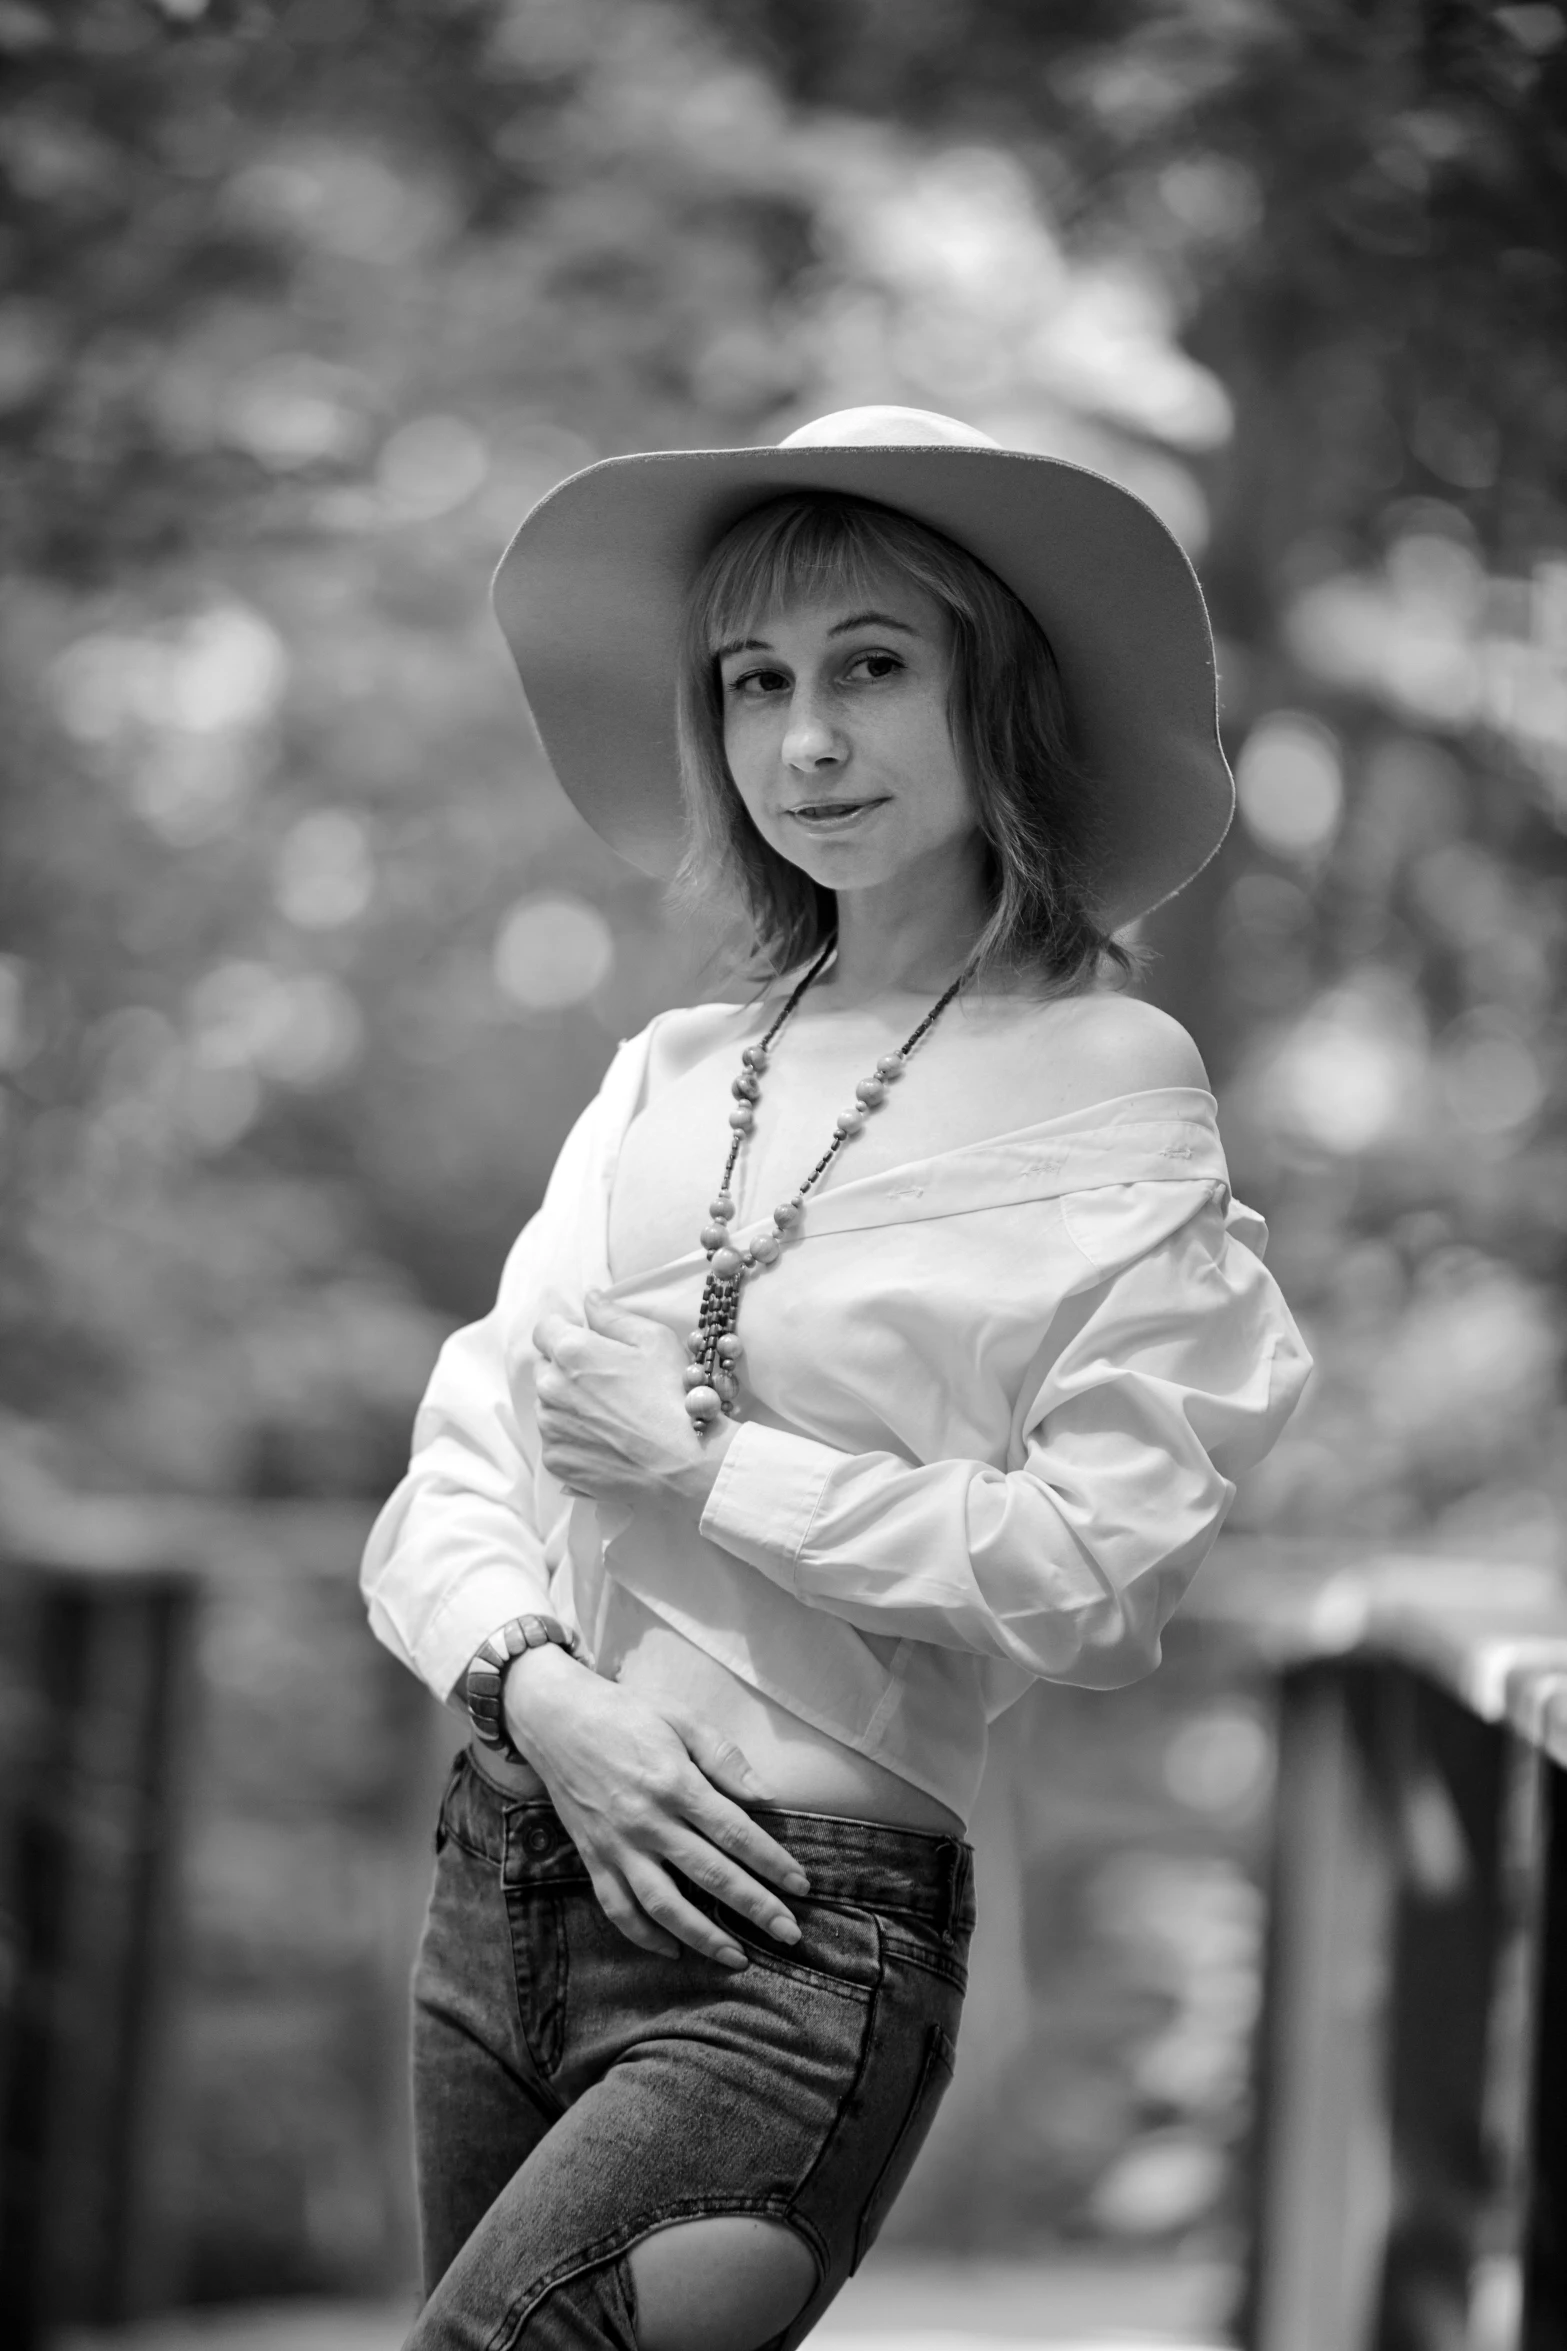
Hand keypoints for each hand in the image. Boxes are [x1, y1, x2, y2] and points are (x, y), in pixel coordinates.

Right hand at [502, 1643, 808, 1968]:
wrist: (556, 1718)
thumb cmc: (626, 1713)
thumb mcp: (681, 1717)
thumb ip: (724, 1757)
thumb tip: (766, 1796)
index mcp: (675, 1783)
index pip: (736, 1833)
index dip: (772, 1862)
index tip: (802, 1887)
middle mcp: (648, 1821)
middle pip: (710, 1875)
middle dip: (755, 1908)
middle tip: (790, 1934)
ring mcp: (617, 1845)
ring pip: (665, 1905)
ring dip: (704, 1937)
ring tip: (739, 1958)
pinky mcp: (593, 1859)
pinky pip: (618, 1909)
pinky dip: (644, 1936)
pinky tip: (673, 1950)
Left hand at [531, 1293, 733, 1508]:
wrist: (684, 1466)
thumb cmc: (674, 1396)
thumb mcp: (655, 1340)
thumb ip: (613, 1315)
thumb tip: (589, 1299)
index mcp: (571, 1352)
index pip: (545, 1329)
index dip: (567, 1331)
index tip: (590, 1344)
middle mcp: (549, 1388)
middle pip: (546, 1367)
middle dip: (568, 1369)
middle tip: (609, 1383)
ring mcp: (549, 1428)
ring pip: (549, 1405)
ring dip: (569, 1403)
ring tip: (611, 1415)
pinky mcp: (555, 1460)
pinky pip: (556, 1440)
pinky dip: (573, 1437)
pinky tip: (607, 1440)